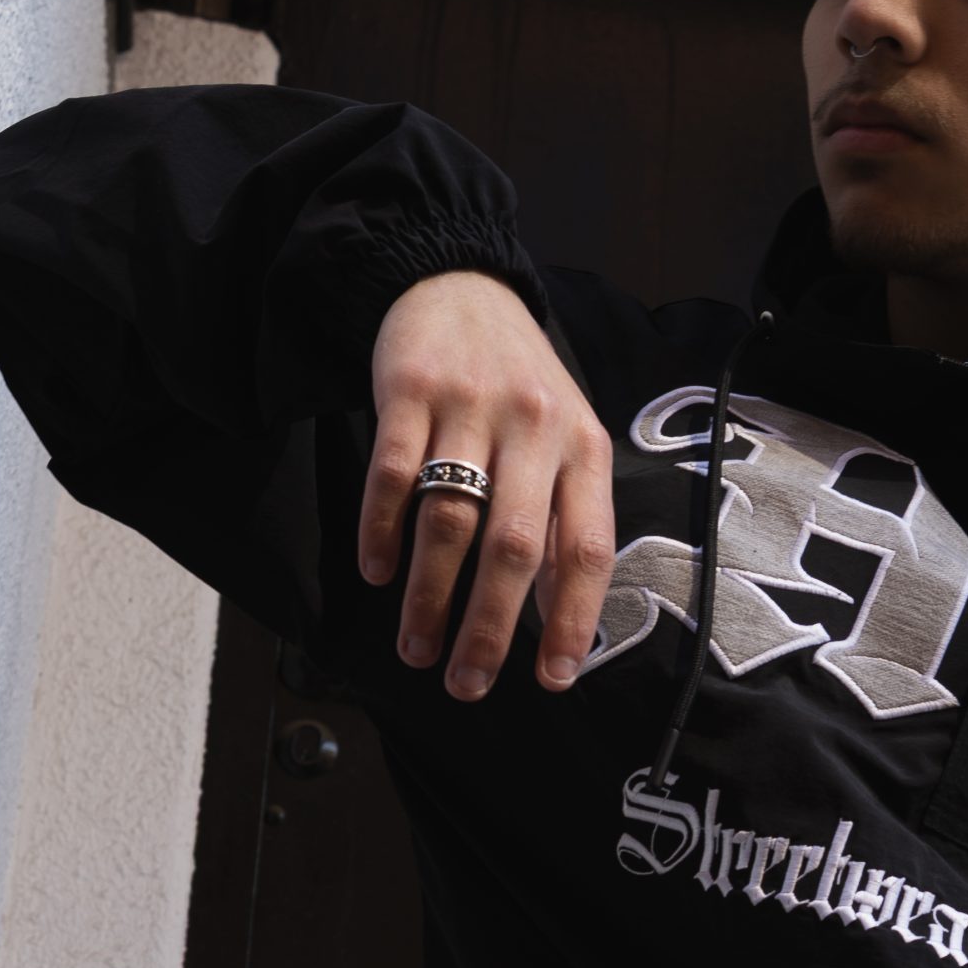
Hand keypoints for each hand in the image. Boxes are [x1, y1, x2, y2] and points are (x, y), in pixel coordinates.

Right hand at [360, 270, 613, 697]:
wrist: (461, 285)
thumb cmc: (520, 385)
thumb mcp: (565, 440)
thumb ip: (566, 518)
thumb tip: (560, 620)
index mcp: (584, 448)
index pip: (588, 547)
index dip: (575, 618)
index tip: (554, 677)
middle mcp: (535, 428)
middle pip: (515, 548)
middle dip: (490, 628)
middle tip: (467, 682)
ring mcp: (471, 407)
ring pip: (451, 521)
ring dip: (429, 597)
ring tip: (417, 649)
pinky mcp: (411, 391)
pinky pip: (393, 476)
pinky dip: (382, 532)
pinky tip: (379, 573)